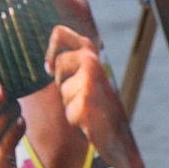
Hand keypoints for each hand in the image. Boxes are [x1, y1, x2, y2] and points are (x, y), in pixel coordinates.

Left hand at [47, 26, 150, 167]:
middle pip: (58, 62)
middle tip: (79, 91)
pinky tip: (91, 119)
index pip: (59, 33)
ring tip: (89, 107)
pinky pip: (69, 111)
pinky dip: (76, 119)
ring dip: (70, 103)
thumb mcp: (85, 79)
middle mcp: (91, 62)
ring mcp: (89, 81)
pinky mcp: (86, 102)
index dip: (50, 49)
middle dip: (62, 80)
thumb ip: (72, 65)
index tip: (50, 67)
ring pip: (63, 89)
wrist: (119, 134)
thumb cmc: (99, 107)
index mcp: (91, 54)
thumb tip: (48, 64)